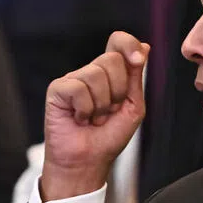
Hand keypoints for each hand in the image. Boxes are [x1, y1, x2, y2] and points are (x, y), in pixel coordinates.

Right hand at [41, 32, 147, 199]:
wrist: (89, 160)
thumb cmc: (109, 137)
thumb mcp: (132, 106)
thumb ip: (135, 78)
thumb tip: (144, 46)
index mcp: (111, 74)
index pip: (118, 42)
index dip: (128, 44)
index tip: (138, 59)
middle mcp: (91, 72)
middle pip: (111, 59)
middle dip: (118, 90)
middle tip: (110, 110)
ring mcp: (73, 79)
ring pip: (95, 74)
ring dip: (101, 105)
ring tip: (95, 118)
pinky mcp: (58, 90)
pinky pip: (78, 88)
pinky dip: (85, 109)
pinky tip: (79, 119)